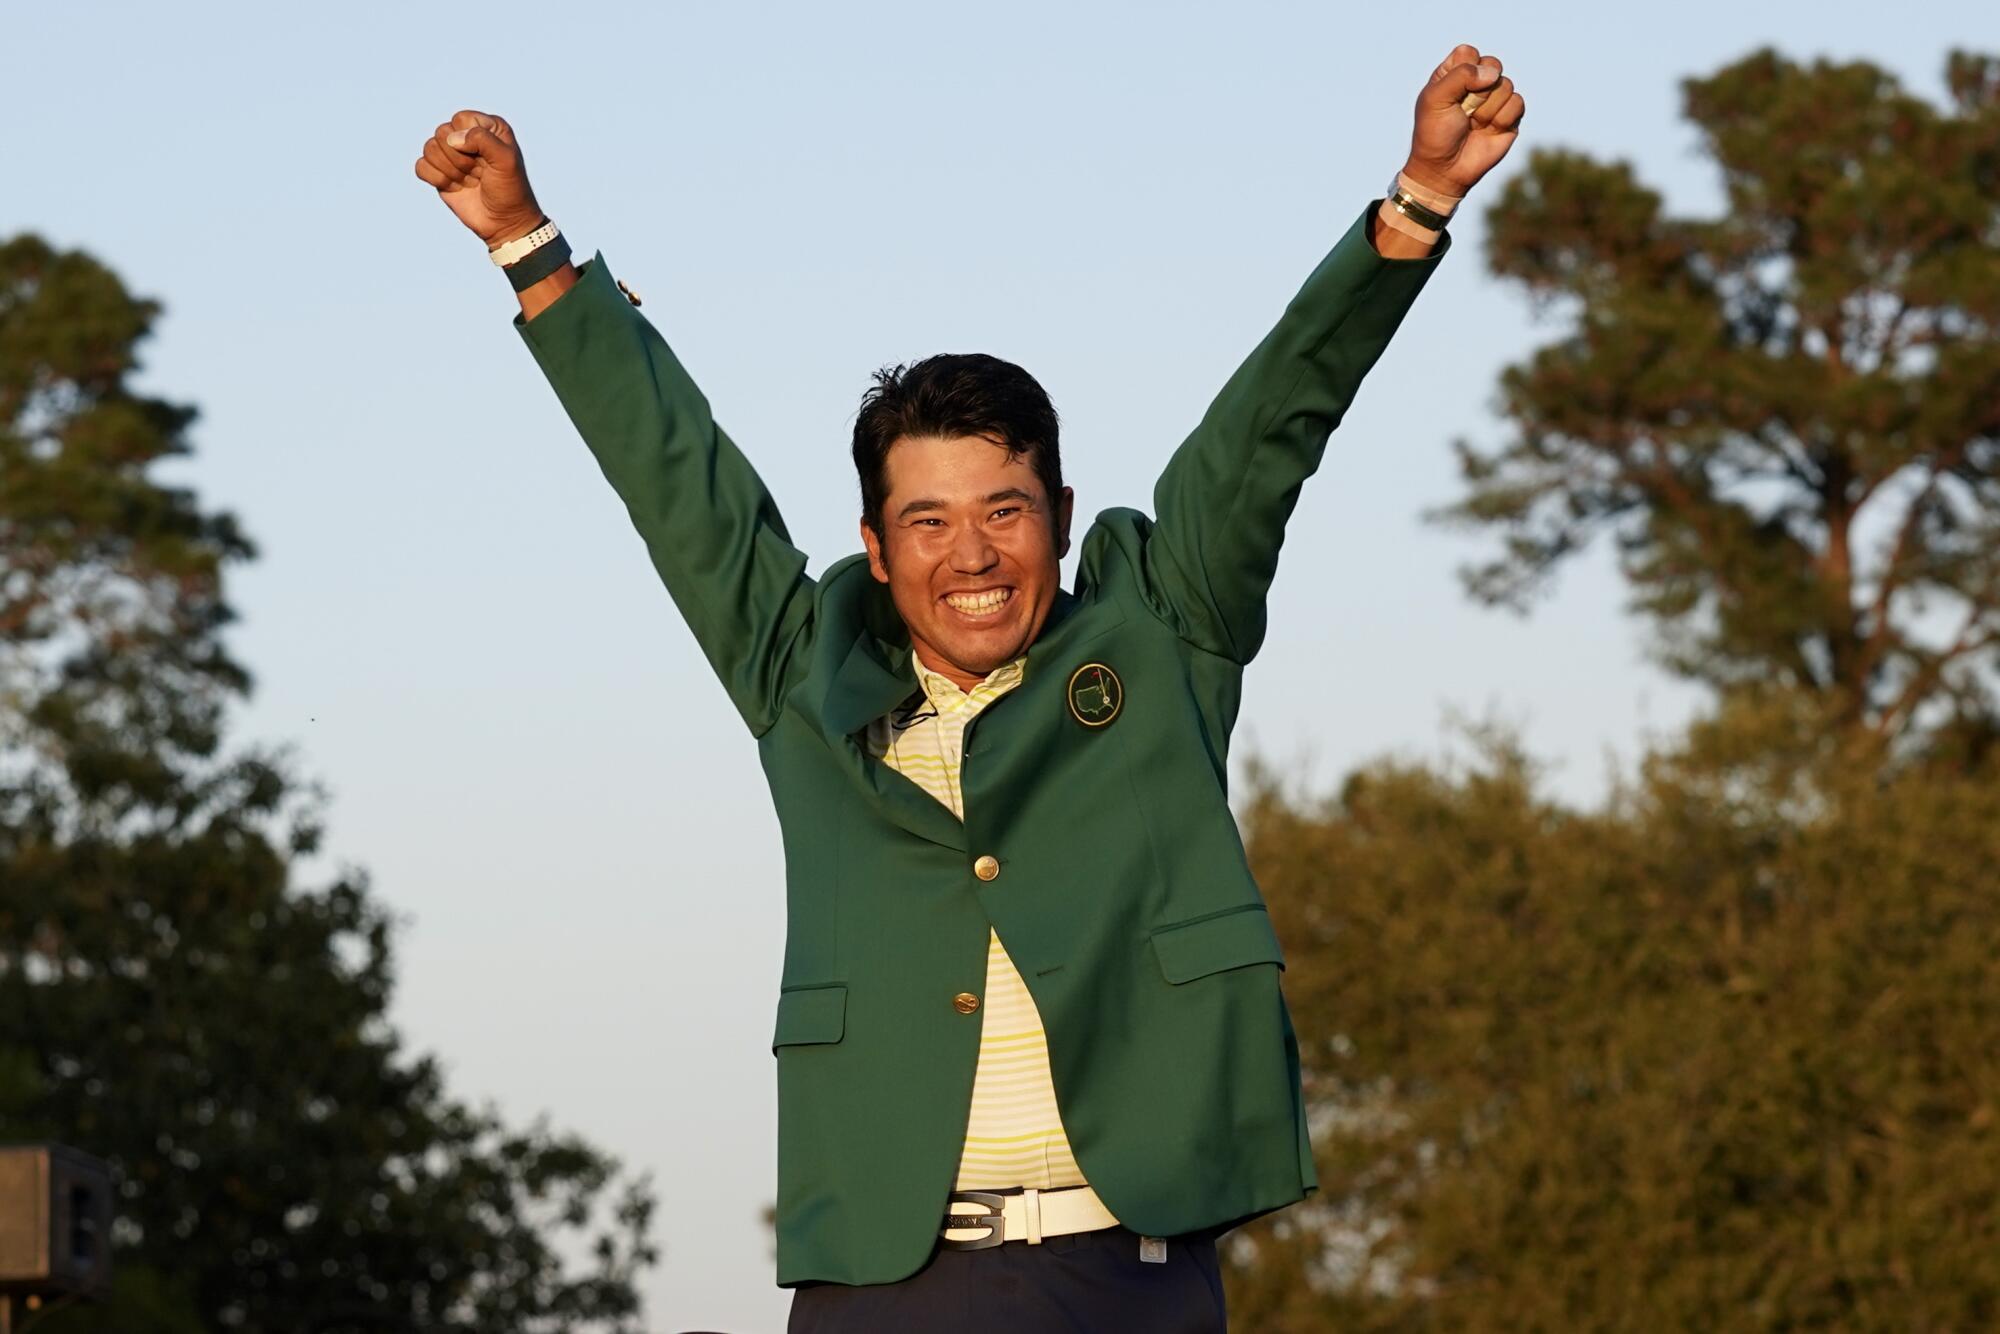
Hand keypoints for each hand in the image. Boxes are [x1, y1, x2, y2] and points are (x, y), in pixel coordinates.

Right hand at [413, 111, 546, 246]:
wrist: (503, 222)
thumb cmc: (510, 190)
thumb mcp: (506, 160)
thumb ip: (483, 139)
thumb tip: (452, 139)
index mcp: (487, 127)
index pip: (460, 119)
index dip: (468, 140)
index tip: (486, 159)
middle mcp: (467, 136)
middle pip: (442, 132)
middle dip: (459, 159)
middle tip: (479, 173)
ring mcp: (450, 154)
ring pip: (429, 148)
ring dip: (450, 171)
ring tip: (470, 181)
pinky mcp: (438, 172)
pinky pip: (420, 166)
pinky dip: (437, 180)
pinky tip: (455, 188)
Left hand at [1401, 44, 1525, 196]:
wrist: (1445, 169)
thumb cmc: (1435, 133)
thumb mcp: (1435, 99)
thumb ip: (1460, 76)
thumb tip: (1493, 74)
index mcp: (1454, 74)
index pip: (1469, 52)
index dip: (1465, 69)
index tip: (1451, 90)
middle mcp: (1476, 84)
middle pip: (1493, 64)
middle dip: (1479, 89)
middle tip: (1464, 109)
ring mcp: (1494, 99)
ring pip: (1506, 84)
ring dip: (1487, 109)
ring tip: (1473, 124)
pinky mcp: (1510, 116)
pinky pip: (1517, 103)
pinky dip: (1501, 118)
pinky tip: (1488, 130)